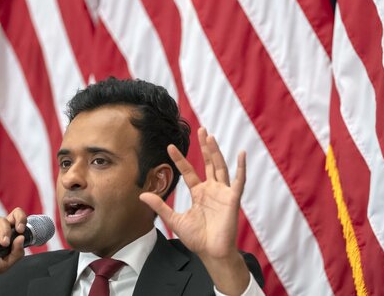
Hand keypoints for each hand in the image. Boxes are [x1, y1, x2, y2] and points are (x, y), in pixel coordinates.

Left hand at [139, 128, 249, 294]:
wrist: (212, 253)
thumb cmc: (197, 239)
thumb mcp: (174, 220)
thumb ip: (160, 206)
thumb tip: (142, 194)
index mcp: (199, 193)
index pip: (189, 171)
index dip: (180, 159)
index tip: (170, 146)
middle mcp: (212, 190)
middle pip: (209, 163)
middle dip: (205, 147)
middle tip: (201, 129)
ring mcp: (223, 193)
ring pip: (220, 167)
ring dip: (216, 152)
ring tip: (211, 136)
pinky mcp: (233, 199)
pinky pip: (239, 181)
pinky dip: (241, 167)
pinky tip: (241, 154)